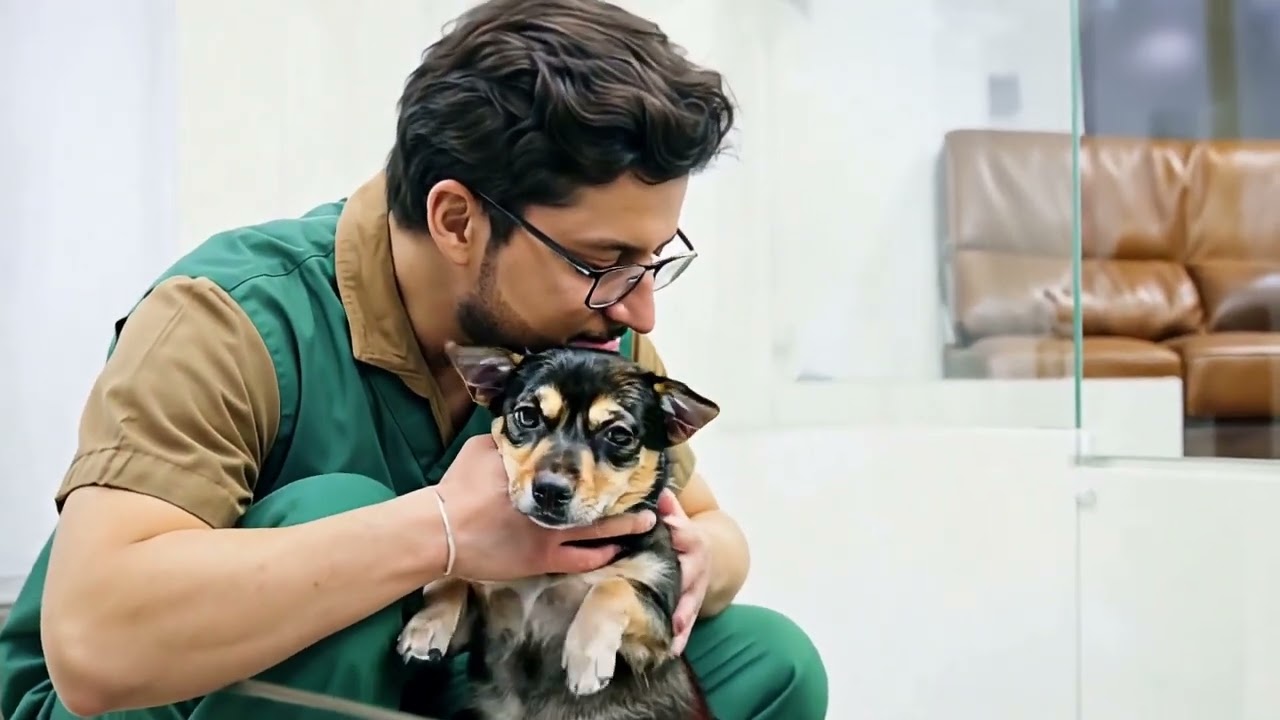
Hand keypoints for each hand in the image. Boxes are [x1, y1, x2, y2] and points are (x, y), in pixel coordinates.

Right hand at [429, 435, 655, 581]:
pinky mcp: (543, 560)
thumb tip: (528, 429)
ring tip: (648, 519)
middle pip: (600, 492)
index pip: (576, 457)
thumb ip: (511, 440)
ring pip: (599, 529)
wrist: (440, 531)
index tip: (620, 453)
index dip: (602, 456)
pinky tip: (617, 548)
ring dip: (626, 524)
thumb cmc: (457, 488)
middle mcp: (551, 499)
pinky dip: (603, 553)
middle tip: (652, 489)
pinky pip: (583, 559)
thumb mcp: (482, 448)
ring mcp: (550, 532)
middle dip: (626, 492)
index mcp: (538, 468)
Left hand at [656, 489, 709, 655]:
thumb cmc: (683, 537)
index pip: (688, 534)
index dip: (679, 530)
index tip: (668, 525)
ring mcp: (695, 591)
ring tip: (674, 631)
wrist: (710, 556)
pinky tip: (671, 650)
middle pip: (690, 577)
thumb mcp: (678, 519)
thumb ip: (669, 508)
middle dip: (682, 585)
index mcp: (694, 541)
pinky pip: (686, 625)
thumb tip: (661, 491)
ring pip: (690, 605)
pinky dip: (680, 639)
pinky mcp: (690, 608)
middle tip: (673, 595)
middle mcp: (697, 568)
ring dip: (683, 619)